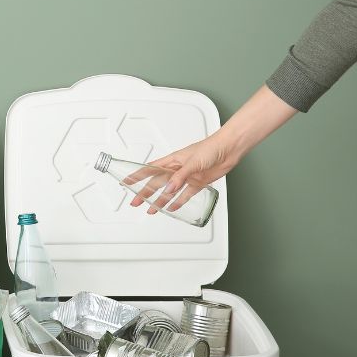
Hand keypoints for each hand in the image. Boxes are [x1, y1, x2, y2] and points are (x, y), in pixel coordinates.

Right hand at [128, 85, 297, 214]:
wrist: (229, 149)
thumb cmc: (211, 148)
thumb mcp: (192, 162)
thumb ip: (180, 177)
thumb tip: (168, 189)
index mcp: (172, 161)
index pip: (149, 169)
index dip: (137, 176)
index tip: (126, 182)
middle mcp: (177, 169)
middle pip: (157, 183)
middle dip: (145, 193)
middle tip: (136, 202)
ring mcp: (187, 177)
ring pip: (169, 191)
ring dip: (159, 200)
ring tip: (151, 209)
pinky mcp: (198, 183)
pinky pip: (185, 195)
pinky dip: (178, 201)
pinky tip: (171, 207)